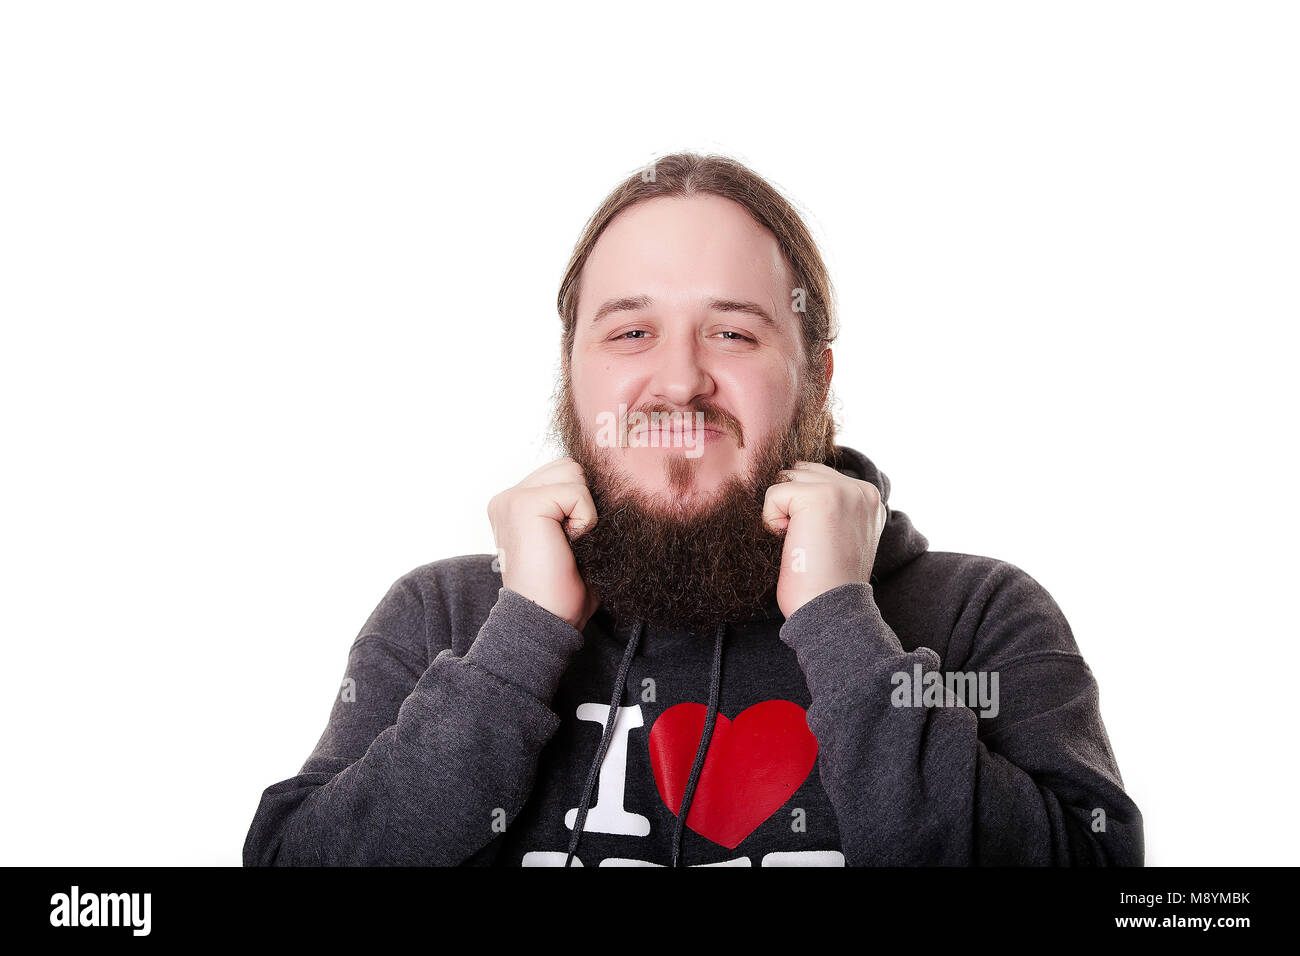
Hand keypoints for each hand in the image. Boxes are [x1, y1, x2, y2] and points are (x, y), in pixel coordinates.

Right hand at [487, 457, 600, 629]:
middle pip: (569, 467)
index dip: (582, 502)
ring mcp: (512, 498)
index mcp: (516, 504)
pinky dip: (585, 520)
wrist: (546, 620)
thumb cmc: (563, 590)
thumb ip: (578, 508)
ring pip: (574, 473)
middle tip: (572, 542)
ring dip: (584, 509)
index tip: (574, 539)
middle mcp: (508, 497)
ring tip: (570, 542)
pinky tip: (569, 545)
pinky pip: (577, 492)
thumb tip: (611, 482)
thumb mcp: (572, 540)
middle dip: (583, 501)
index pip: (564, 473)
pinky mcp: (523, 503)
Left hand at [762, 461, 886, 618]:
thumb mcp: (839, 536)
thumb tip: (791, 484)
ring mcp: (843, 489)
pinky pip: (773, 494)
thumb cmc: (826, 583)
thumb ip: (829, 507)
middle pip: (799, 472)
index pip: (816, 475)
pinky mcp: (820, 496)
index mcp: (869, 498)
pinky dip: (771, 521)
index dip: (801, 508)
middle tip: (806, 544)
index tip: (817, 543)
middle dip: (790, 504)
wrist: (830, 612)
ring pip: (785, 480)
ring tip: (802, 543)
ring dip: (781, 513)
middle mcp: (861, 489)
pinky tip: (793, 545)